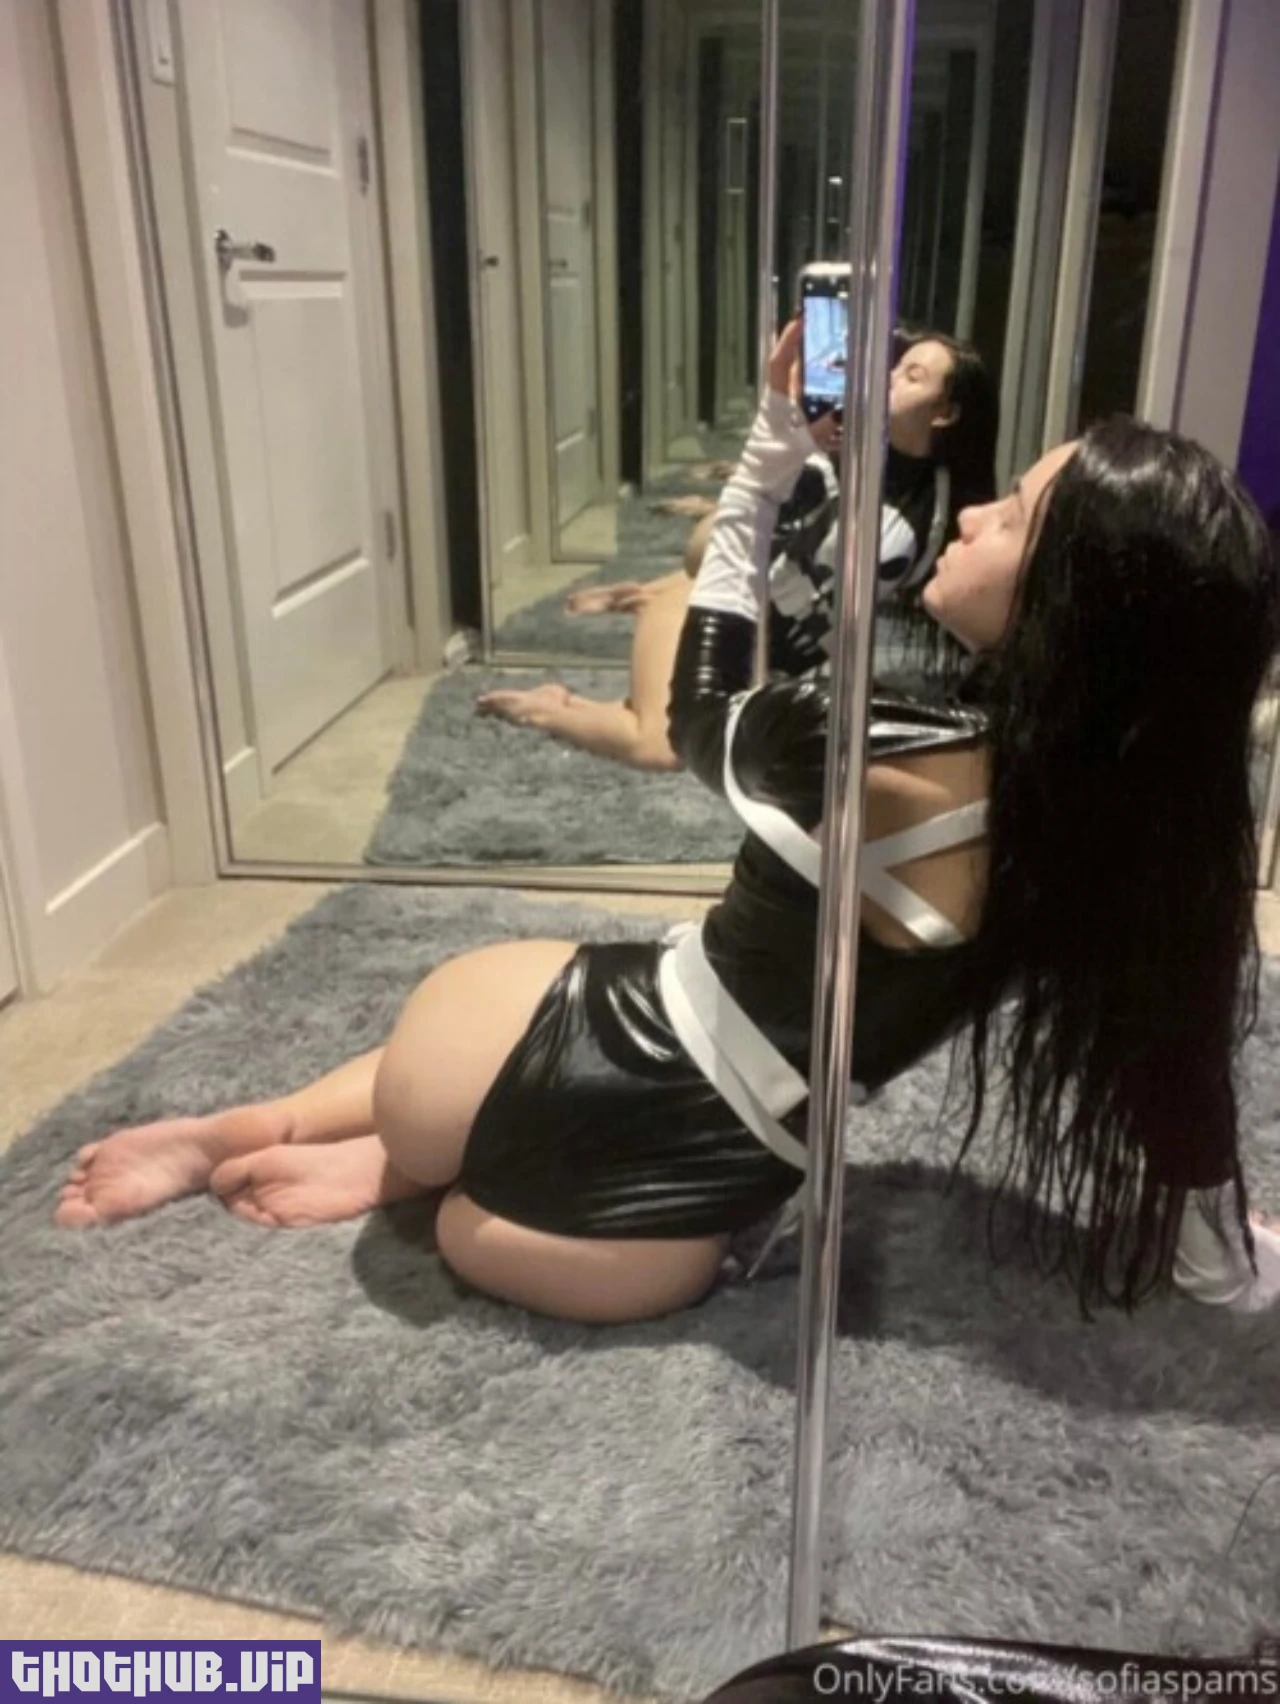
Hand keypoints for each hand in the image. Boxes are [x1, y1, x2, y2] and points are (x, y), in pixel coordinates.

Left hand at [767, 319, 842, 455]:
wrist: (761, 488)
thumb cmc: (771, 464)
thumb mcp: (797, 446)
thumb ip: (819, 428)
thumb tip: (840, 411)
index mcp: (776, 400)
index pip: (779, 361)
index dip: (789, 339)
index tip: (801, 317)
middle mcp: (782, 402)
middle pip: (798, 369)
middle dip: (814, 351)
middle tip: (835, 333)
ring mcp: (790, 414)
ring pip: (809, 387)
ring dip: (826, 377)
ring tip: (850, 363)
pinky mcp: (798, 428)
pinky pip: (816, 408)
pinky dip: (831, 405)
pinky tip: (847, 403)